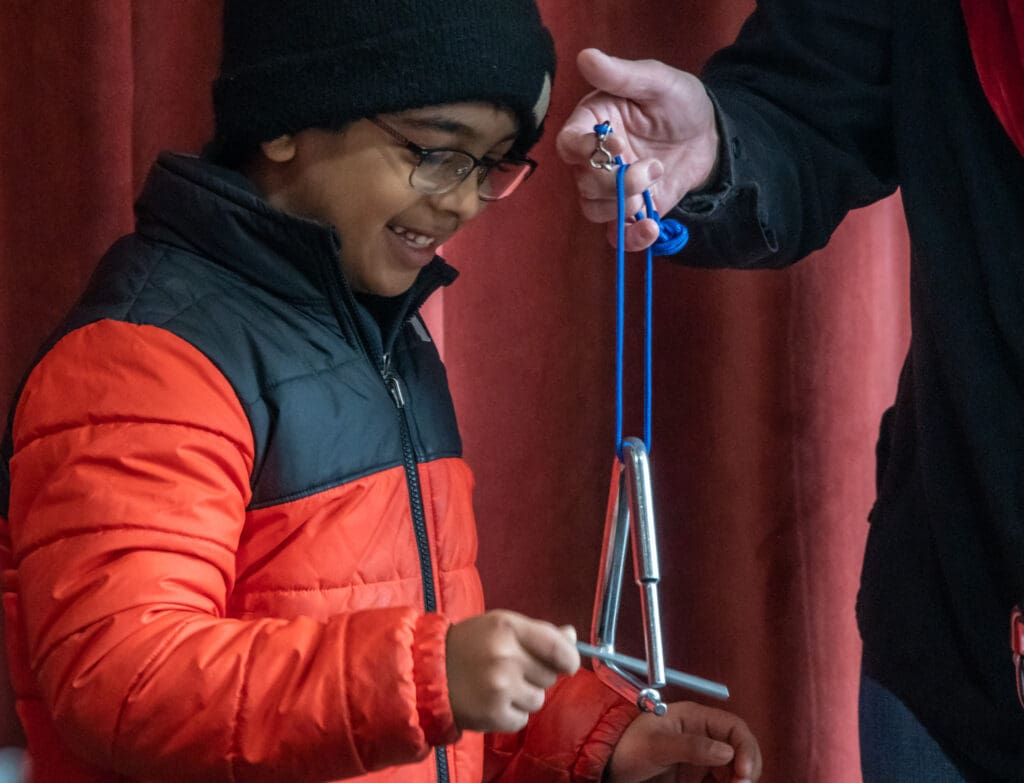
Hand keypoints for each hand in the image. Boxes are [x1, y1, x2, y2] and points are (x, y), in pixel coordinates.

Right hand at [446, 611, 579, 732]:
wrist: (425, 671)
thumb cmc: (468, 644)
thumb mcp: (500, 626)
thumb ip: (537, 632)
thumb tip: (572, 637)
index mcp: (508, 627)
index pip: (557, 647)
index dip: (569, 658)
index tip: (568, 664)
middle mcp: (505, 656)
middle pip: (550, 675)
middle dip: (537, 675)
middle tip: (513, 670)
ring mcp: (499, 687)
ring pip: (538, 699)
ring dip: (524, 696)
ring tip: (500, 686)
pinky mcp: (492, 714)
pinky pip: (522, 719)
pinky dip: (511, 714)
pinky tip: (492, 702)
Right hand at [555, 48, 719, 251]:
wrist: (710, 136)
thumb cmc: (679, 102)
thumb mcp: (656, 81)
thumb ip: (622, 74)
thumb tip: (585, 56)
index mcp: (592, 125)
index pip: (568, 145)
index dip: (585, 150)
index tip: (616, 142)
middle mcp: (594, 161)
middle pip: (584, 184)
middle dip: (617, 181)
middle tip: (652, 165)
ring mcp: (611, 190)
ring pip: (595, 209)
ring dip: (626, 204)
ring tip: (658, 179)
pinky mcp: (631, 212)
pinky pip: (617, 236)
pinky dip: (632, 238)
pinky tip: (652, 226)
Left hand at [606, 701, 761, 782]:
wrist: (606, 765)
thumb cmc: (625, 745)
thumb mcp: (655, 745)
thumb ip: (690, 746)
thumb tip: (726, 751)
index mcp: (696, 719)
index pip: (734, 729)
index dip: (746, 748)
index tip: (744, 772)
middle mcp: (703, 737)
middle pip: (739, 752)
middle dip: (746, 770)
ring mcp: (700, 759)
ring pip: (732, 771)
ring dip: (737, 781)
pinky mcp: (695, 777)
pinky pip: (718, 782)